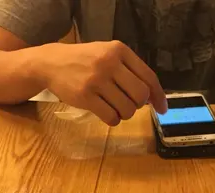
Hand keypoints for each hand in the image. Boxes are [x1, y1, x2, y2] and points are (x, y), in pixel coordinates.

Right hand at [38, 41, 166, 125]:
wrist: (52, 63)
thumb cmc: (86, 61)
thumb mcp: (108, 55)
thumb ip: (130, 70)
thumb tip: (153, 97)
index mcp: (119, 50)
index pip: (149, 77)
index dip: (159, 96)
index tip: (163, 109)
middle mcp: (109, 63)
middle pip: (140, 95)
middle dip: (138, 105)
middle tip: (129, 104)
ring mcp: (96, 80)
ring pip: (127, 109)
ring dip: (125, 114)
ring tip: (115, 107)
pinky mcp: (85, 96)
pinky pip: (111, 117)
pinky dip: (113, 119)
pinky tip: (106, 113)